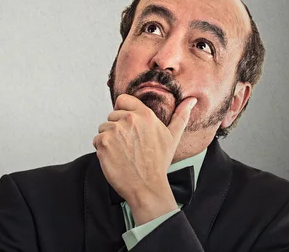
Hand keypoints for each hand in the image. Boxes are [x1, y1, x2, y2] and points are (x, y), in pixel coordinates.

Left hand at [92, 93, 196, 224]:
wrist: (147, 188)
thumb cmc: (158, 163)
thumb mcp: (172, 137)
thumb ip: (181, 116)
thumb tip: (191, 100)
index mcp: (145, 115)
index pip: (122, 100)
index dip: (122, 111)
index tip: (127, 124)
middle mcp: (129, 119)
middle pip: (112, 116)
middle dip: (117, 129)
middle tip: (129, 145)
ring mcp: (115, 130)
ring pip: (103, 128)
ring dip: (109, 139)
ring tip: (123, 152)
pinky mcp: (103, 142)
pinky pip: (97, 140)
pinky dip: (102, 149)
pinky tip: (115, 158)